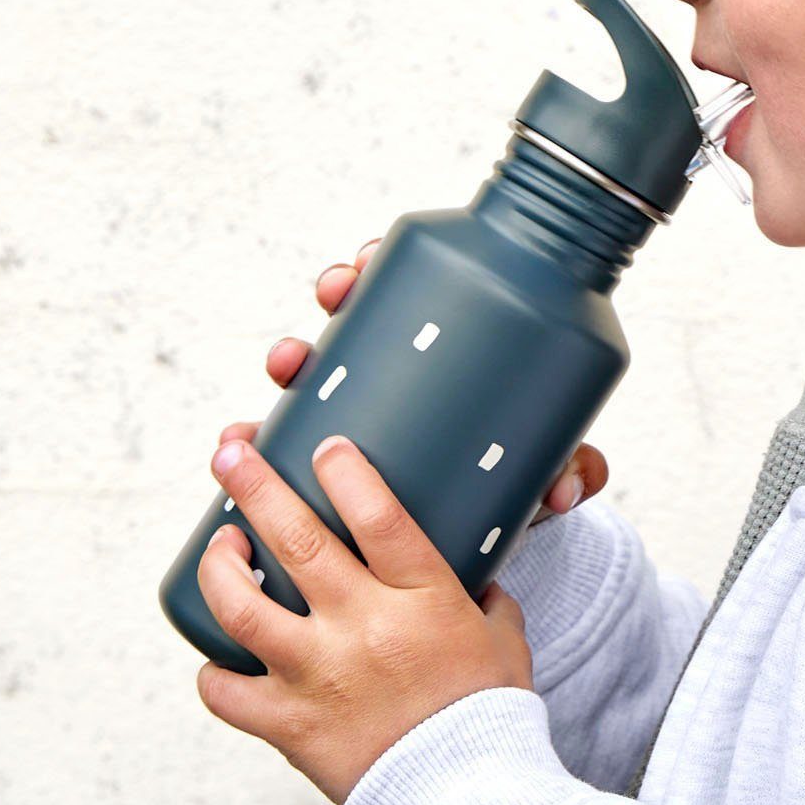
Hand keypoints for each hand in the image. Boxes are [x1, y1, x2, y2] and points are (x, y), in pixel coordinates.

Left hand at [193, 430, 534, 804]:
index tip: (324, 446)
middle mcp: (363, 628)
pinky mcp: (290, 725)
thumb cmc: (490, 716)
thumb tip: (477, 574)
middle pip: (296, 539)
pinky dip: (215, 673)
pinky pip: (227, 693)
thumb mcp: (502, 640)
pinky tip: (217, 659)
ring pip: (241, 606)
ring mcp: (319, 676)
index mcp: (422, 599)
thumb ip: (483, 598)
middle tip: (229, 453)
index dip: (344, 471)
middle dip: (255, 486)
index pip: (376, 513)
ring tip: (220, 545)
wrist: (469, 804)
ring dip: (219, 566)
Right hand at [226, 233, 611, 525]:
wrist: (495, 544)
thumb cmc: (520, 484)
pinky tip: (232, 447)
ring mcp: (358, 418)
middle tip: (332, 295)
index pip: (408, 292)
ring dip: (289, 367)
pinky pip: (284, 445)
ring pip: (315, 377)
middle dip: (335, 296)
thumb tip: (564, 490)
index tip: (364, 260)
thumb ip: (572, 472)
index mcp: (442, 354)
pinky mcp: (329, 468)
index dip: (376, 267)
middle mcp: (394, 376)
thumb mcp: (546, 471)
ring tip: (283, 369)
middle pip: (356, 318)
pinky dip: (256, 444)